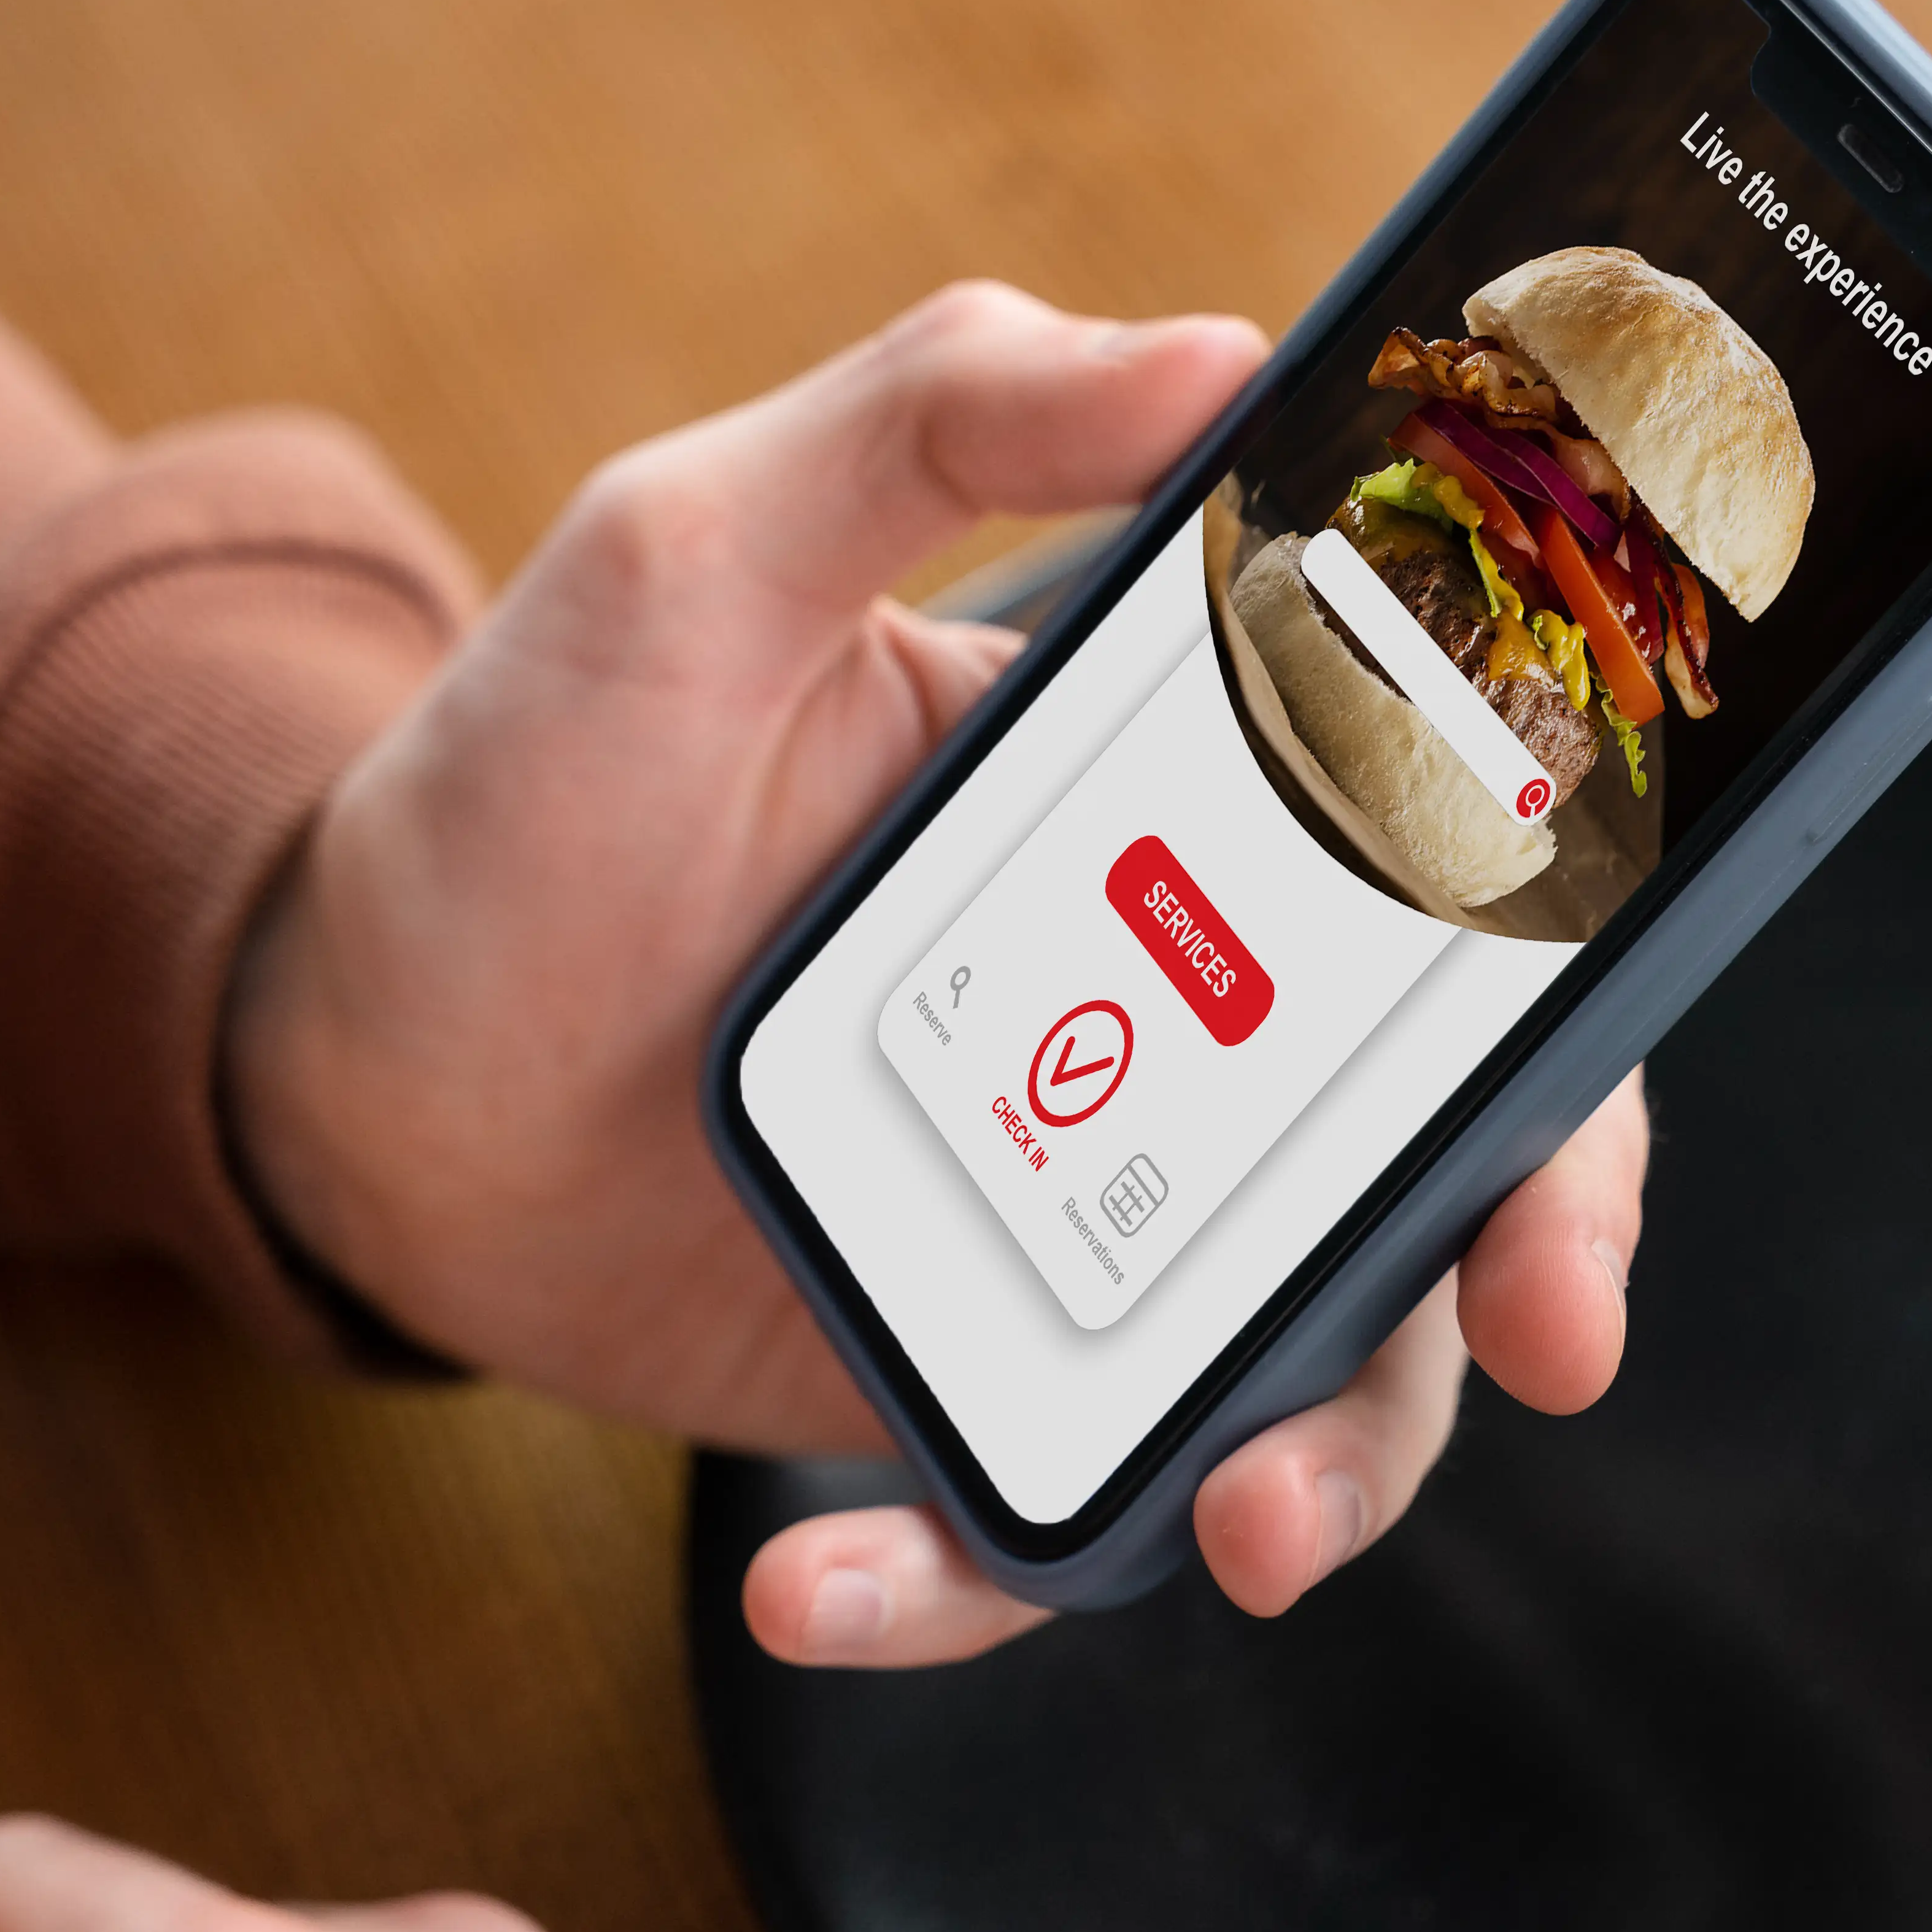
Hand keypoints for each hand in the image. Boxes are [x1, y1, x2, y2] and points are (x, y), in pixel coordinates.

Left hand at [226, 282, 1651, 1659]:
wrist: (351, 1050)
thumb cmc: (539, 771)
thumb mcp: (705, 547)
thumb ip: (935, 416)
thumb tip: (1211, 349)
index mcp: (1183, 842)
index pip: (1457, 934)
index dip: (1573, 1044)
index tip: (1580, 1150)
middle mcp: (1175, 1046)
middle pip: (1434, 1183)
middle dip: (1519, 1281)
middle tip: (1534, 1348)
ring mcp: (1074, 1235)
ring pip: (1291, 1387)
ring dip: (1309, 1476)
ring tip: (1229, 1540)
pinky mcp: (952, 1387)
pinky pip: (1030, 1523)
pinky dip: (964, 1583)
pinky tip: (813, 1581)